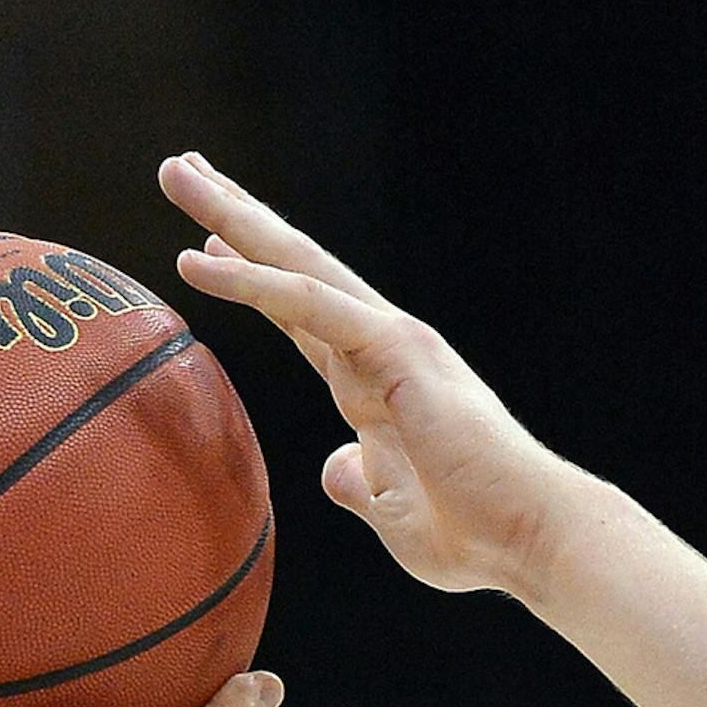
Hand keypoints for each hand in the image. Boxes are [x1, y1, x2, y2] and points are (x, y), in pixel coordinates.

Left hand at [161, 153, 578, 597]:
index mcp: (377, 382)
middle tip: (183, 168)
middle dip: (236, 215)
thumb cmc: (473, 535)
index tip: (208, 244)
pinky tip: (199, 259)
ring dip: (233, 215)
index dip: (254, 276)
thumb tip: (336, 469)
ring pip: (295, 265)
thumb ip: (361, 485)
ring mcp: (389, 340)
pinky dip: (252, 280)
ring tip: (178, 172)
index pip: (302, 314)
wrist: (528, 538)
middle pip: (293, 267)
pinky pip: (307, 305)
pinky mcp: (393, 351)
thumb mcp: (393, 513)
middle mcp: (382, 345)